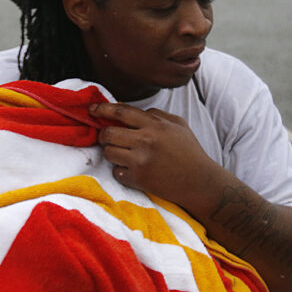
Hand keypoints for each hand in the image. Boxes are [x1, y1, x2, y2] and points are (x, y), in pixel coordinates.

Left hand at [88, 102, 219, 206]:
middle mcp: (145, 141)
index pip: (121, 112)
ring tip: (123, 154)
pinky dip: (120, 170)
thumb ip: (156, 115)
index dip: (102, 109)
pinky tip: (132, 169)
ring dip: (111, 152)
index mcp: (155, 125)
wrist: (199, 182)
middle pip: (108, 133)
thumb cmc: (189, 152)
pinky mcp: (138, 179)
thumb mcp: (178, 125)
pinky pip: (116, 171)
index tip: (92, 110)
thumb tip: (132, 112)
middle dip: (104, 134)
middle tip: (108, 137)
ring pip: (108, 152)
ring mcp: (140, 161)